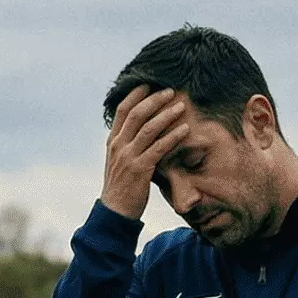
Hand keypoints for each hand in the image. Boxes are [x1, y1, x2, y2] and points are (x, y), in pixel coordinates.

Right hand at [101, 86, 190, 220]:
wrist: (114, 213)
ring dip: (166, 114)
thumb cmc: (121, 187)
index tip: (149, 83)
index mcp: (112, 142)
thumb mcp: (119, 162)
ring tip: (181, 105)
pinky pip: (158, 148)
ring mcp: (128, 157)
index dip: (136, 95)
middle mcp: (118, 146)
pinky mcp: (140, 170)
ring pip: (147, 128)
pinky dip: (172, 136)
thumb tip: (140, 131)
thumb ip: (127, 145)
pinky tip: (185, 129)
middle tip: (170, 90)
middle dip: (153, 99)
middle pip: (135, 114)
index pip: (122, 110)